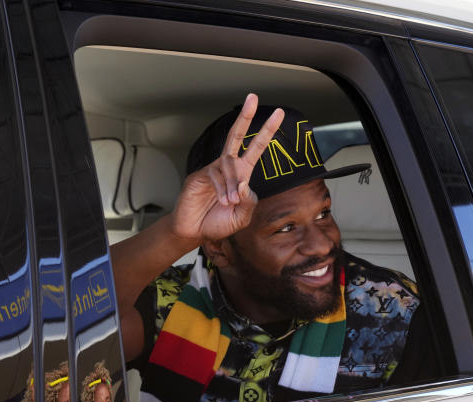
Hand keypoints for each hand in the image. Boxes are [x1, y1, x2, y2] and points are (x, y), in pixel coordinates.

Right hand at [170, 93, 283, 244]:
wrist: (194, 232)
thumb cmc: (218, 223)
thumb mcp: (242, 217)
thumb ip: (249, 202)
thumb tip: (243, 183)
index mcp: (242, 175)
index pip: (257, 148)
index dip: (267, 131)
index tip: (278, 114)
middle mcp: (228, 168)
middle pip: (236, 136)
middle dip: (246, 117)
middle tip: (253, 97)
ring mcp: (213, 170)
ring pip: (229, 166)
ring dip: (232, 186)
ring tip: (229, 203)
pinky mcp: (200, 175)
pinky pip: (215, 175)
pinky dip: (222, 189)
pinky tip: (223, 200)